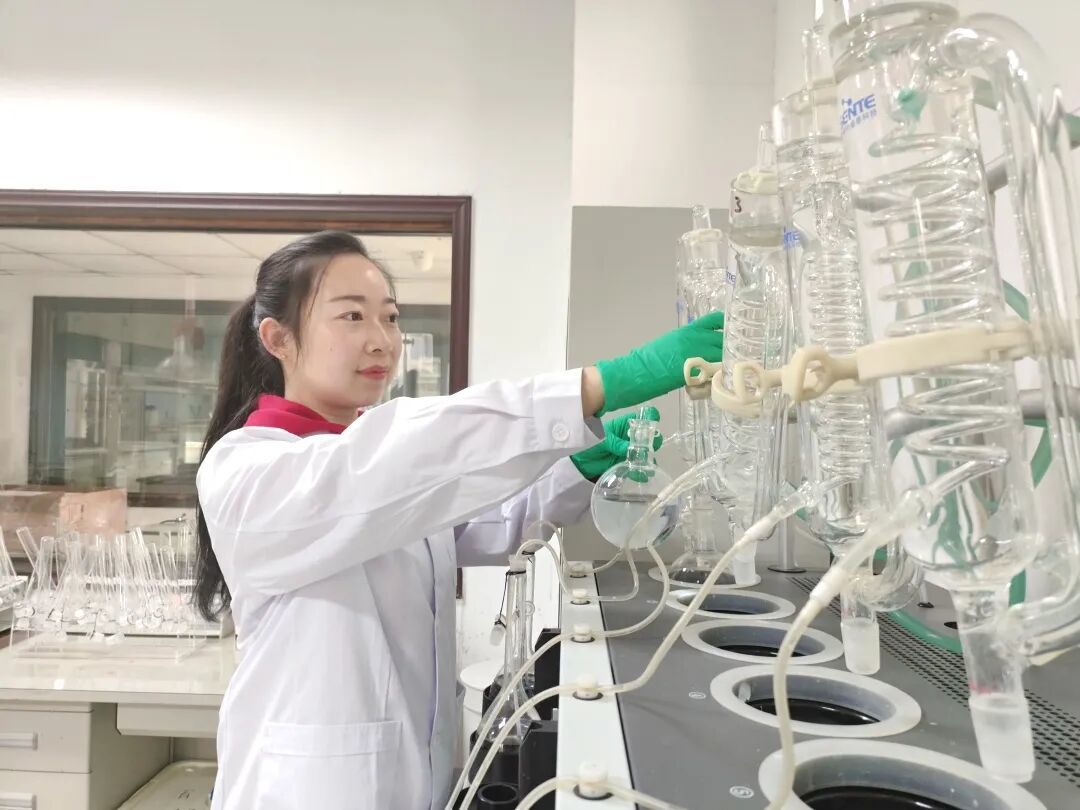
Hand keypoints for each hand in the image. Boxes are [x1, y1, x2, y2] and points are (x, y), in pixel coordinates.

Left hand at [570, 407, 661, 480]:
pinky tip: (640, 474)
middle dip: (653, 442)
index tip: (651, 428)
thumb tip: (633, 449)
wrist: (580, 462)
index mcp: (626, 424)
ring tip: (642, 464)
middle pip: (651, 436)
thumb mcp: (604, 441)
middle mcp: (632, 437)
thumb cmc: (590, 444)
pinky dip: (642, 472)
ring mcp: (631, 451)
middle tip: (646, 449)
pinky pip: (640, 468)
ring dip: (648, 459)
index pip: (644, 417)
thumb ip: (618, 444)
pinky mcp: (628, 464)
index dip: (651, 419)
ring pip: (648, 453)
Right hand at [594, 311, 723, 414]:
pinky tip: (722, 381)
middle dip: (732, 348)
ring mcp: (698, 354)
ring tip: (732, 371)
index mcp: (689, 330)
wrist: (638, 371)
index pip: (716, 320)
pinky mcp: (698, 370)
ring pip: (724, 356)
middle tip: (737, 357)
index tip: (734, 331)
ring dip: (729, 363)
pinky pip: (716, 372)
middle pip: (725, 340)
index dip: (727, 324)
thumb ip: (689, 343)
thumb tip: (701, 349)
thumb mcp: (671, 342)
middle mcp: (696, 338)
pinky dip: (721, 375)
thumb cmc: (651, 359)